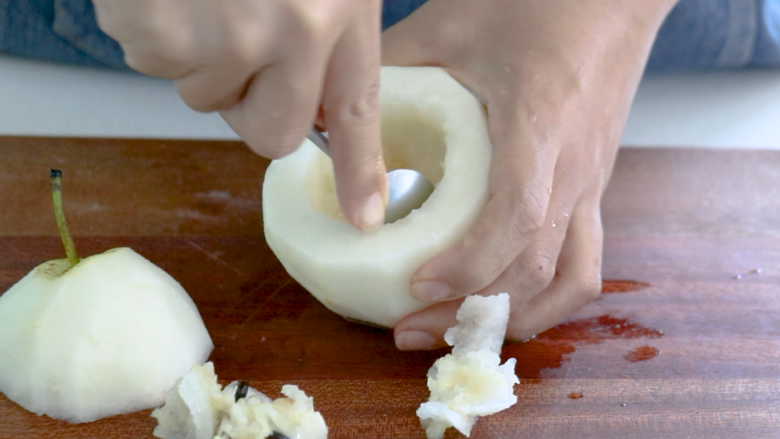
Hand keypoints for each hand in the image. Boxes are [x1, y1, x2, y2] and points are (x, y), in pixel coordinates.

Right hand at [92, 0, 388, 229]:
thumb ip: (329, 41)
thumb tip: (315, 121)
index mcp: (337, 12)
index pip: (355, 113)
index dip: (361, 171)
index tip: (363, 217)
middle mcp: (284, 33)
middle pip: (266, 132)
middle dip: (256, 103)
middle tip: (247, 40)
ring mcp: (215, 33)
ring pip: (201, 96)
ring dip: (200, 56)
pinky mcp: (152, 25)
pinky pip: (150, 60)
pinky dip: (156, 30)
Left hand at [385, 0, 679, 349]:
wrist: (611, 1)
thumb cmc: (535, 7)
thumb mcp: (449, 27)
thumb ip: (387, 69)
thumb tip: (325, 115)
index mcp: (539, 124)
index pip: (517, 215)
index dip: (469, 263)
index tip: (417, 286)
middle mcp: (575, 167)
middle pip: (539, 268)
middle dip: (473, 311)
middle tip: (410, 328)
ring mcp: (592, 185)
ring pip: (571, 281)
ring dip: (512, 319)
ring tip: (454, 332)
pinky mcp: (594, 192)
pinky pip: (583, 265)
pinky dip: (544, 301)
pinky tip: (502, 308)